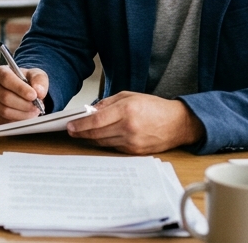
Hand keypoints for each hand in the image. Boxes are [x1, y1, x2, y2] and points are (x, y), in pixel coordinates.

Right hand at [0, 65, 49, 124]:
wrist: (21, 91)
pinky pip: (3, 121)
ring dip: (22, 114)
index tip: (33, 95)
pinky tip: (25, 117)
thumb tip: (39, 91)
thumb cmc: (26, 81)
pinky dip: (17, 121)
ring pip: (4, 111)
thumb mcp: (36, 75)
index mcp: (0, 71)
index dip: (20, 88)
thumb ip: (39, 80)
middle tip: (37, 106)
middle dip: (24, 104)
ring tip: (33, 112)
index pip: (6, 78)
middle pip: (5, 97)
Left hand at [66, 91, 204, 154]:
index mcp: (127, 110)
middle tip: (72, 131)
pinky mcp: (135, 152)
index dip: (80, 125)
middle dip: (81, 132)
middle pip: (96, 133)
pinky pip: (114, 147)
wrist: (178, 123)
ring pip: (103, 142)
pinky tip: (101, 137)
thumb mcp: (130, 96)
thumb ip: (109, 103)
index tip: (70, 126)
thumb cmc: (155, 107)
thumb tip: (91, 110)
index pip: (96, 120)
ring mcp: (132, 142)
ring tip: (83, 133)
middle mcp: (129, 127)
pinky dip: (105, 142)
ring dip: (91, 138)